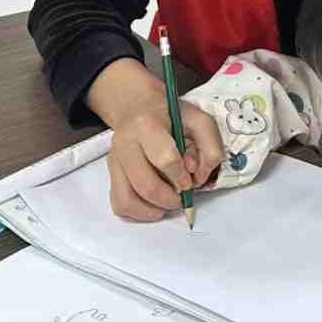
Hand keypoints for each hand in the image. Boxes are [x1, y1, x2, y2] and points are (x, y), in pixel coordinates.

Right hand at [88, 62, 226, 220]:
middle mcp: (125, 143)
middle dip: (170, 199)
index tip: (189, 179)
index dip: (181, 176)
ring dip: (153, 210)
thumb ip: (210, 146)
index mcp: (147, 125)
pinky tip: (153, 204)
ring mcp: (115, 160)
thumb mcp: (199, 121)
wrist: (138, 109)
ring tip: (167, 204)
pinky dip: (138, 212)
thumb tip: (199, 176)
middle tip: (180, 196)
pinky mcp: (111, 174)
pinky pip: (119, 204)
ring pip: (128, 199)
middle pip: (145, 185)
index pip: (165, 159)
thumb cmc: (170, 117)